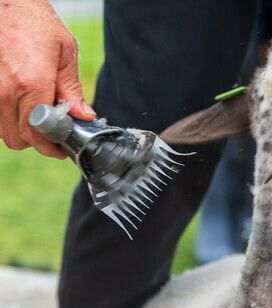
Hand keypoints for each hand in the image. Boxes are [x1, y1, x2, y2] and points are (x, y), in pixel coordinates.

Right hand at [0, 0, 94, 157]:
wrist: (5, 2)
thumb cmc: (34, 23)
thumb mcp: (64, 53)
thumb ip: (72, 88)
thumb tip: (83, 116)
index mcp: (31, 85)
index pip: (38, 134)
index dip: (51, 147)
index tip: (62, 148)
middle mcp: (5, 91)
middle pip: (18, 139)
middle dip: (37, 141)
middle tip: (52, 132)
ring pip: (3, 131)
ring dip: (20, 130)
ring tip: (36, 115)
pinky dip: (6, 118)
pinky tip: (20, 106)